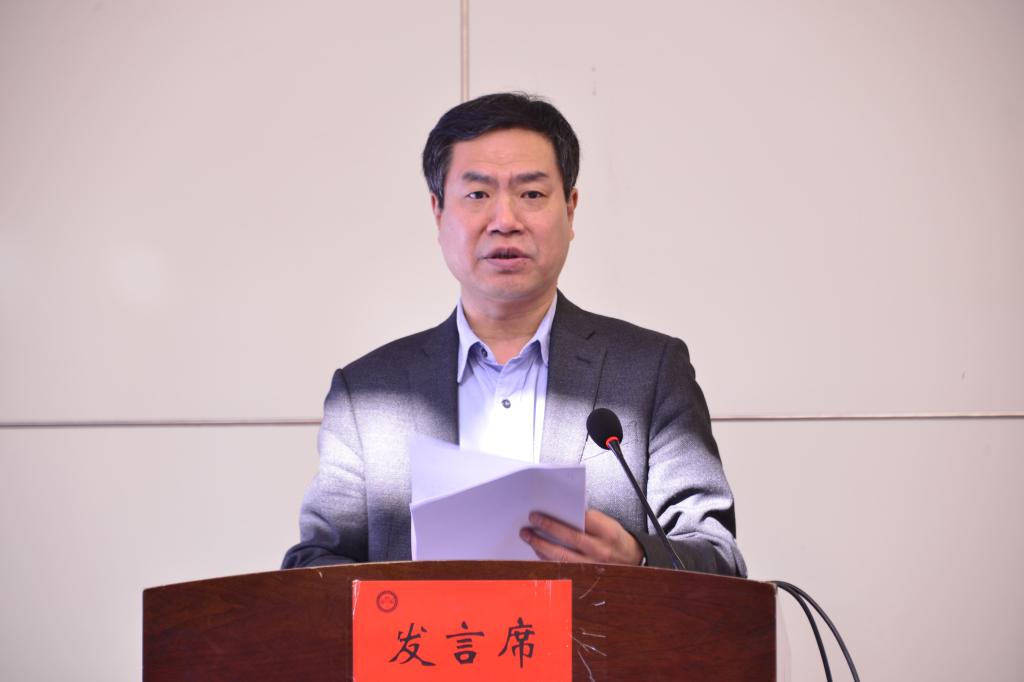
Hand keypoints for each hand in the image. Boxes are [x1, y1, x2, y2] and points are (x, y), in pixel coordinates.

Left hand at [520, 508, 644, 565]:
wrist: (631, 559)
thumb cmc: (615, 538)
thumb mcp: (608, 523)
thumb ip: (588, 518)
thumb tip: (561, 512)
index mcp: (607, 532)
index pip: (583, 521)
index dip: (562, 517)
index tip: (543, 513)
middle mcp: (601, 550)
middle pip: (571, 539)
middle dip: (548, 529)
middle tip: (531, 522)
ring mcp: (593, 566)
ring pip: (563, 557)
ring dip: (542, 546)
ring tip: (529, 537)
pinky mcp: (586, 576)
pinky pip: (563, 568)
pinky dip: (548, 559)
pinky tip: (538, 551)